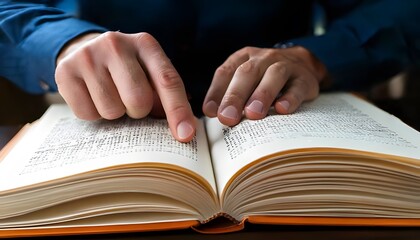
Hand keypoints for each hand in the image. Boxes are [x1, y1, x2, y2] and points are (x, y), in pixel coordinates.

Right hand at [55, 31, 195, 141]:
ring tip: (110, 95)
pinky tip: (92, 96)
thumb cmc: (126, 69)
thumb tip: (183, 131)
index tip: (185, 135)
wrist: (84, 50)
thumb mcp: (149, 73)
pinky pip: (87, 114)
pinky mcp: (65, 71)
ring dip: (115, 113)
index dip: (178, 111)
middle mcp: (117, 45)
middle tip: (130, 102)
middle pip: (138, 101)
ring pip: (111, 111)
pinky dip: (93, 114)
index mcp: (145, 44)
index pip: (167, 81)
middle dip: (138, 111)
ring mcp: (88, 56)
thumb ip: (166, 96)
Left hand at [202, 46, 326, 125]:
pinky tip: (282, 110)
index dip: (217, 92)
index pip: (226, 72)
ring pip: (274, 75)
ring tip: (253, 114)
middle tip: (227, 118)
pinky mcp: (305, 79)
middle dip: (235, 96)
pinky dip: (290, 98)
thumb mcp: (246, 81)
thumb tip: (213, 113)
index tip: (211, 112)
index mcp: (243, 58)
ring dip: (262, 95)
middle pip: (247, 73)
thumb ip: (229, 94)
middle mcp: (263, 58)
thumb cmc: (264, 79)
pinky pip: (298, 87)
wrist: (303, 65)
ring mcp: (286, 66)